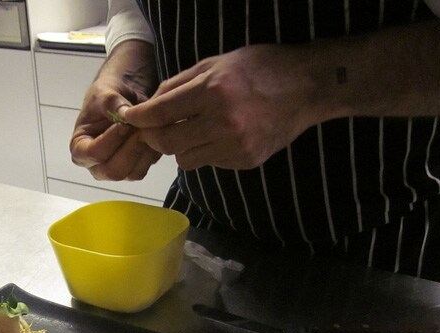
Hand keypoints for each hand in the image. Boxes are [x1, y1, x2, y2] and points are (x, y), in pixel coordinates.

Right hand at [70, 41, 161, 180]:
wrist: (123, 97)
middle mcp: (96, 166)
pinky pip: (146, 167)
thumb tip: (125, 115)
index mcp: (80, 149)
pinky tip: (154, 133)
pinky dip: (153, 151)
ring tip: (147, 127)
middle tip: (140, 126)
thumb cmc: (106, 97)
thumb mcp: (104, 93)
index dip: (111, 139)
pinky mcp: (135, 169)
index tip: (124, 122)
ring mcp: (116, 170)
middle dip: (130, 148)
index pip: (94, 154)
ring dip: (143, 149)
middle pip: (113, 171)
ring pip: (132, 173)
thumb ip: (111, 103)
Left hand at [121, 44, 330, 170]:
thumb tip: (150, 105)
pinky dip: (207, 151)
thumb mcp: (217, 63)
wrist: (308, 87)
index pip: (161, 114)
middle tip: (155, 130)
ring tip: (193, 130)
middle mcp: (222, 123)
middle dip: (155, 137)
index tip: (132, 119)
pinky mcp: (245, 161)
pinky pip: (210, 163)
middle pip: (168, 143)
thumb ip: (180, 84)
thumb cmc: (261, 68)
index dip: (140, 118)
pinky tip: (220, 135)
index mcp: (213, 91)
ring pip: (186, 159)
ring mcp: (235, 146)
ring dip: (181, 147)